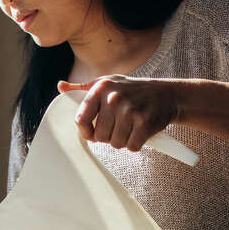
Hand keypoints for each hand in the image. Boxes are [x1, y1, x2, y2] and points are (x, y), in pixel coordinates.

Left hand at [57, 77, 179, 150]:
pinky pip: (131, 147)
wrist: (168, 94)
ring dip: (123, 140)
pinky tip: (140, 132)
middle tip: (120, 125)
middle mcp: (114, 98)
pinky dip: (136, 144)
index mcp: (101, 88)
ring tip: (130, 127)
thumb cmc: (133, 90)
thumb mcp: (108, 83)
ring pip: (115, 144)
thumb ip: (83, 88)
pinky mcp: (144, 123)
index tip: (93, 133)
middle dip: (109, 136)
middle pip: (99, 137)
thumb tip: (61, 87)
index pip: (80, 119)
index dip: (86, 132)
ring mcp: (130, 110)